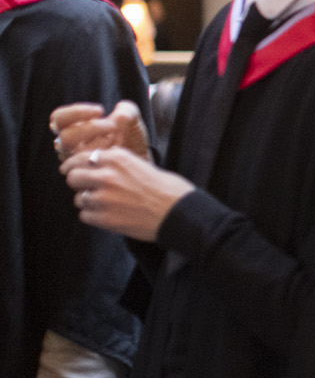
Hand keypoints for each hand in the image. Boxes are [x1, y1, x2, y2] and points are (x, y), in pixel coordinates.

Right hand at [51, 100, 148, 163]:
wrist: (140, 163)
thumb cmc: (131, 139)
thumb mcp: (132, 120)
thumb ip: (127, 110)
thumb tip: (119, 114)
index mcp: (72, 129)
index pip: (58, 118)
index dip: (75, 112)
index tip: (100, 110)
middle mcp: (69, 147)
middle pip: (64, 137)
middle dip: (89, 129)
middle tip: (112, 126)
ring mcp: (76, 163)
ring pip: (74, 155)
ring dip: (96, 145)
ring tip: (116, 139)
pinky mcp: (87, 176)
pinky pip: (86, 170)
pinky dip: (102, 160)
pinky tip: (116, 154)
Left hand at [60, 147, 193, 242]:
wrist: (180, 213)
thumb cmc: (169, 190)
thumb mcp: (143, 165)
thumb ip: (119, 165)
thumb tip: (101, 166)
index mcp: (118, 158)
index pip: (81, 157)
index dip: (74, 164)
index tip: (70, 169)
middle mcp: (107, 176)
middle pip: (73, 177)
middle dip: (78, 182)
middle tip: (87, 187)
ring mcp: (104, 198)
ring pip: (78, 199)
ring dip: (88, 201)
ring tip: (104, 204)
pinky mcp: (105, 219)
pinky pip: (85, 216)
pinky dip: (93, 216)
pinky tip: (108, 214)